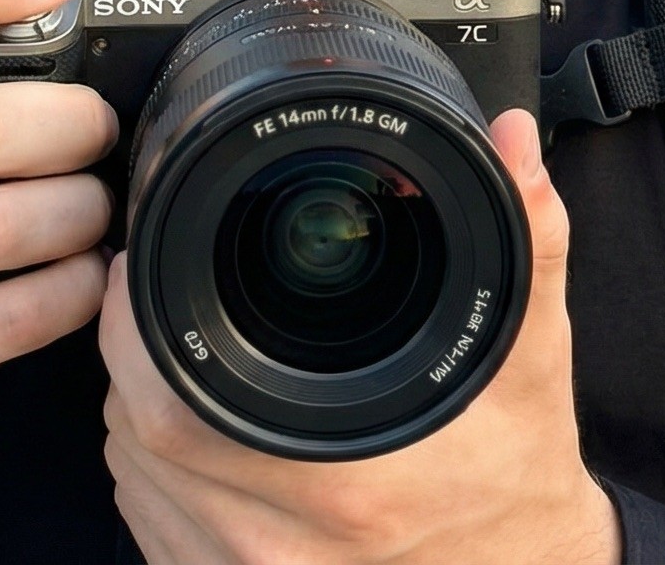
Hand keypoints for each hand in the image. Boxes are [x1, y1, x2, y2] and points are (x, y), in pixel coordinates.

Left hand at [101, 108, 620, 564]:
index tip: (146, 260)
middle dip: (132, 346)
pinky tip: (185, 424)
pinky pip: (152, 525)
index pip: (176, 405)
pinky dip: (151, 467)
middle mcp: (289, 544)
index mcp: (349, 478)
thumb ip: (526, 239)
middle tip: (148, 284)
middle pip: (139, 436)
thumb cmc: (520, 472)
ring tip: (174, 342)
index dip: (138, 324)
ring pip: (136, 478)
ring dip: (138, 403)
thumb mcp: (531, 354)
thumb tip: (508, 139)